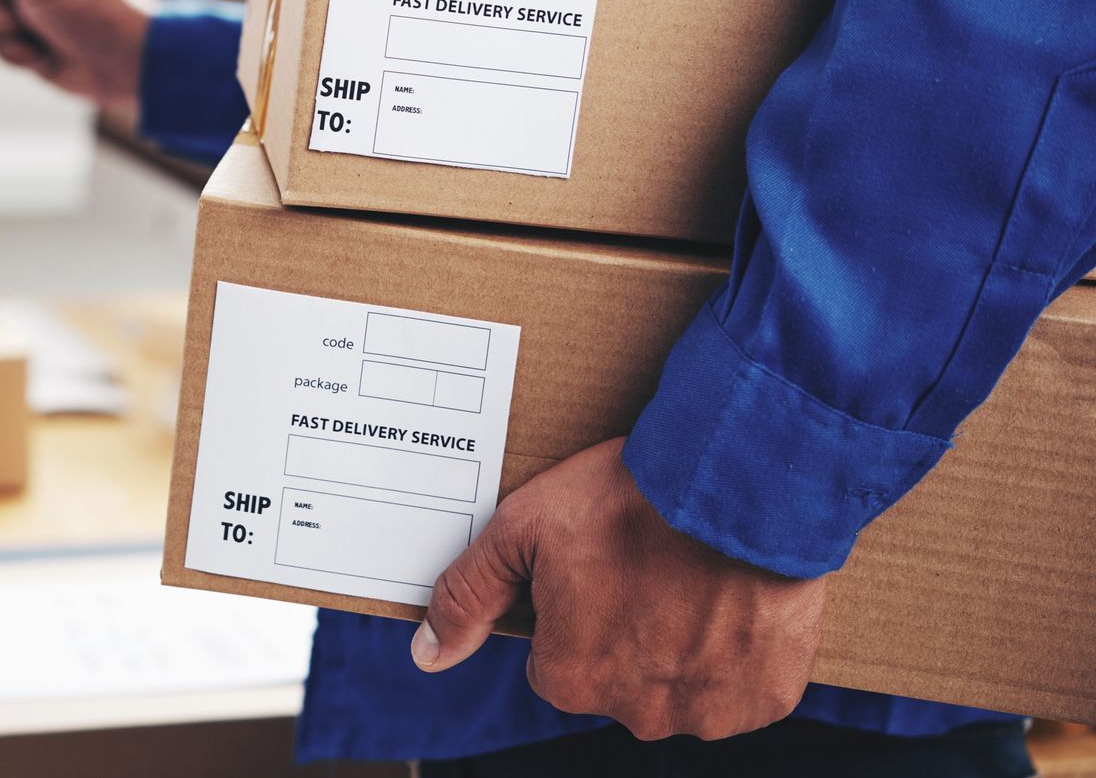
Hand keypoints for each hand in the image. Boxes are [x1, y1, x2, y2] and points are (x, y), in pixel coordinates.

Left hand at [413, 436, 825, 740]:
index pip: (555, 660)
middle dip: (628, 629)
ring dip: (685, 642)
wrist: (739, 482)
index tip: (600, 565)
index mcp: (570, 679)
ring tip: (694, 576)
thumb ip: (470, 595)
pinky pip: (743, 686)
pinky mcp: (767, 698)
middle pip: (617, 676)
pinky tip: (733, 597)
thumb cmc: (628, 499)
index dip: (574, 608)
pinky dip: (740, 651)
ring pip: (680, 684)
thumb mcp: (523, 529)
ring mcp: (708, 710)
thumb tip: (427, 654)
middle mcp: (636, 711)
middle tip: (647, 563)